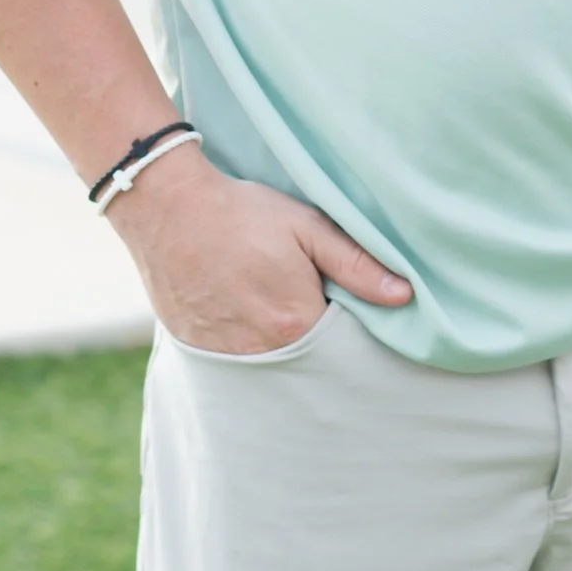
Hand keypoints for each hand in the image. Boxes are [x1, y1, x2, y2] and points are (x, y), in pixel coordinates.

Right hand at [107, 142, 411, 353]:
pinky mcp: (198, 352)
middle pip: (307, 359)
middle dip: (315, 339)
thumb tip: (405, 295)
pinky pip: (236, 362)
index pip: (342, 344)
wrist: (167, 208)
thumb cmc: (242, 213)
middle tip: (303, 299)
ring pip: (270, 363)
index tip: (342, 305)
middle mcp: (262, 350)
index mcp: (295, 322)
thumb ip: (357, 264)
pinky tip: (240, 312)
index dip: (346, 324)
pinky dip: (246, 346)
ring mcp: (226, 356)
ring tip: (269, 303)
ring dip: (279, 345)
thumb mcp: (307, 227)